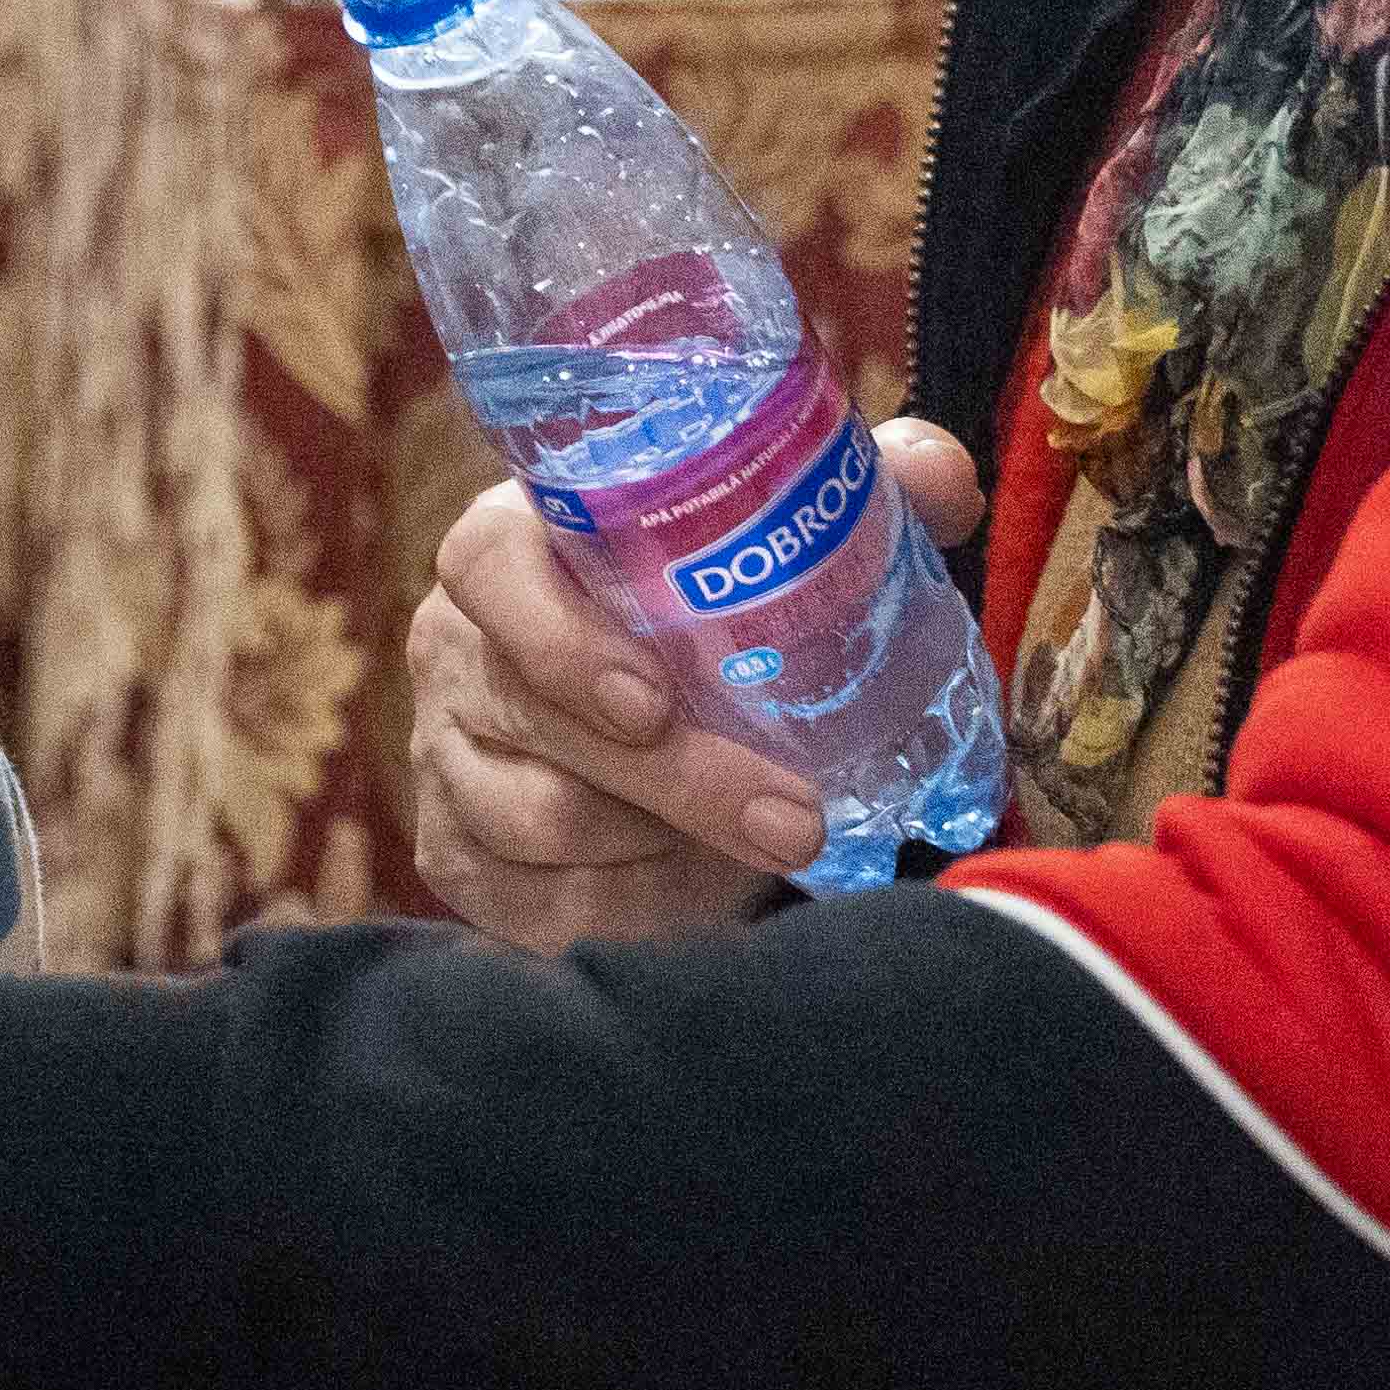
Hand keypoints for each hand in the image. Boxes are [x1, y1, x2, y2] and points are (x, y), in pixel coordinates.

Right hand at [404, 423, 984, 952]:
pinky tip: (697, 887)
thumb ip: (862, 491)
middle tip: (795, 822)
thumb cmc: (702, 611)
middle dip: (676, 781)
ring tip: (763, 845)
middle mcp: (457, 649)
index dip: (558, 635)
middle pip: (533, 716)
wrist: (646, 720)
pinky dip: (635, 908)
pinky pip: (537, 907)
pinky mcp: (454, 858)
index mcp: (515, 548)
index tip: (652, 701)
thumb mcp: (778, 540)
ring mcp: (445, 757)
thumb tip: (943, 482)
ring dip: (664, 848)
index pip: (488, 565)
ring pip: (537, 822)